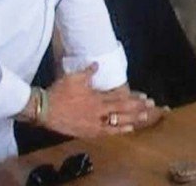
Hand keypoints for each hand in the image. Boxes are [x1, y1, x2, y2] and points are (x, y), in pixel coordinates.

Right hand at [40, 63, 157, 137]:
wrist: (44, 109)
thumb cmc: (59, 92)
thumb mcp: (74, 77)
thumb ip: (88, 72)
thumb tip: (98, 64)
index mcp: (96, 97)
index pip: (119, 97)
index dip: (133, 98)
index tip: (145, 97)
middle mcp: (98, 111)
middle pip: (122, 110)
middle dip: (137, 108)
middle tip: (151, 106)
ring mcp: (94, 123)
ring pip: (117, 122)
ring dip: (132, 120)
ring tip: (145, 117)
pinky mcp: (87, 131)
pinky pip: (106, 132)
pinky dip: (118, 131)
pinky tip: (128, 130)